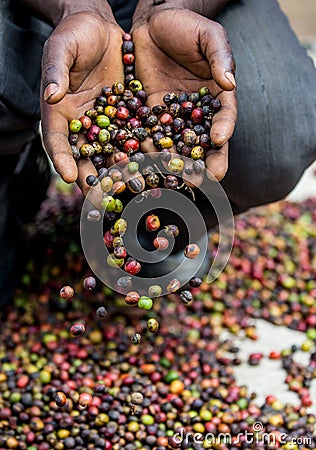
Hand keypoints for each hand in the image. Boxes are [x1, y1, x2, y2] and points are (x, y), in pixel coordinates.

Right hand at [40, 12, 123, 195]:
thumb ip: (56, 71)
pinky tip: (152, 166)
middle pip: (85, 156)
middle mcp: (82, 123)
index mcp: (59, 111)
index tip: (68, 176)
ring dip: (120, 173)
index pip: (57, 139)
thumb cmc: (74, 34)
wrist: (100, 27)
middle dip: (93, 178)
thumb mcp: (61, 48)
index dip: (61, 158)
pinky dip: (141, 152)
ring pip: (111, 152)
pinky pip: (133, 136)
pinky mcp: (126, 116)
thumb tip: (51, 95)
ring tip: (131, 190)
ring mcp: (105, 122)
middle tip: (101, 200)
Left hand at [132, 9, 236, 184]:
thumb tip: (230, 83)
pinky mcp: (149, 117)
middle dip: (204, 162)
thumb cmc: (186, 27)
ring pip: (177, 145)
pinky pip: (150, 136)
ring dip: (176, 165)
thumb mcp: (208, 36)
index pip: (224, 117)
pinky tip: (146, 164)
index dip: (224, 129)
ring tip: (174, 181)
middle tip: (204, 180)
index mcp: (216, 97)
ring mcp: (172, 118)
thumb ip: (220, 57)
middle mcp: (196, 114)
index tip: (219, 140)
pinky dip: (148, 151)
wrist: (152, 24)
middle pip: (203, 142)